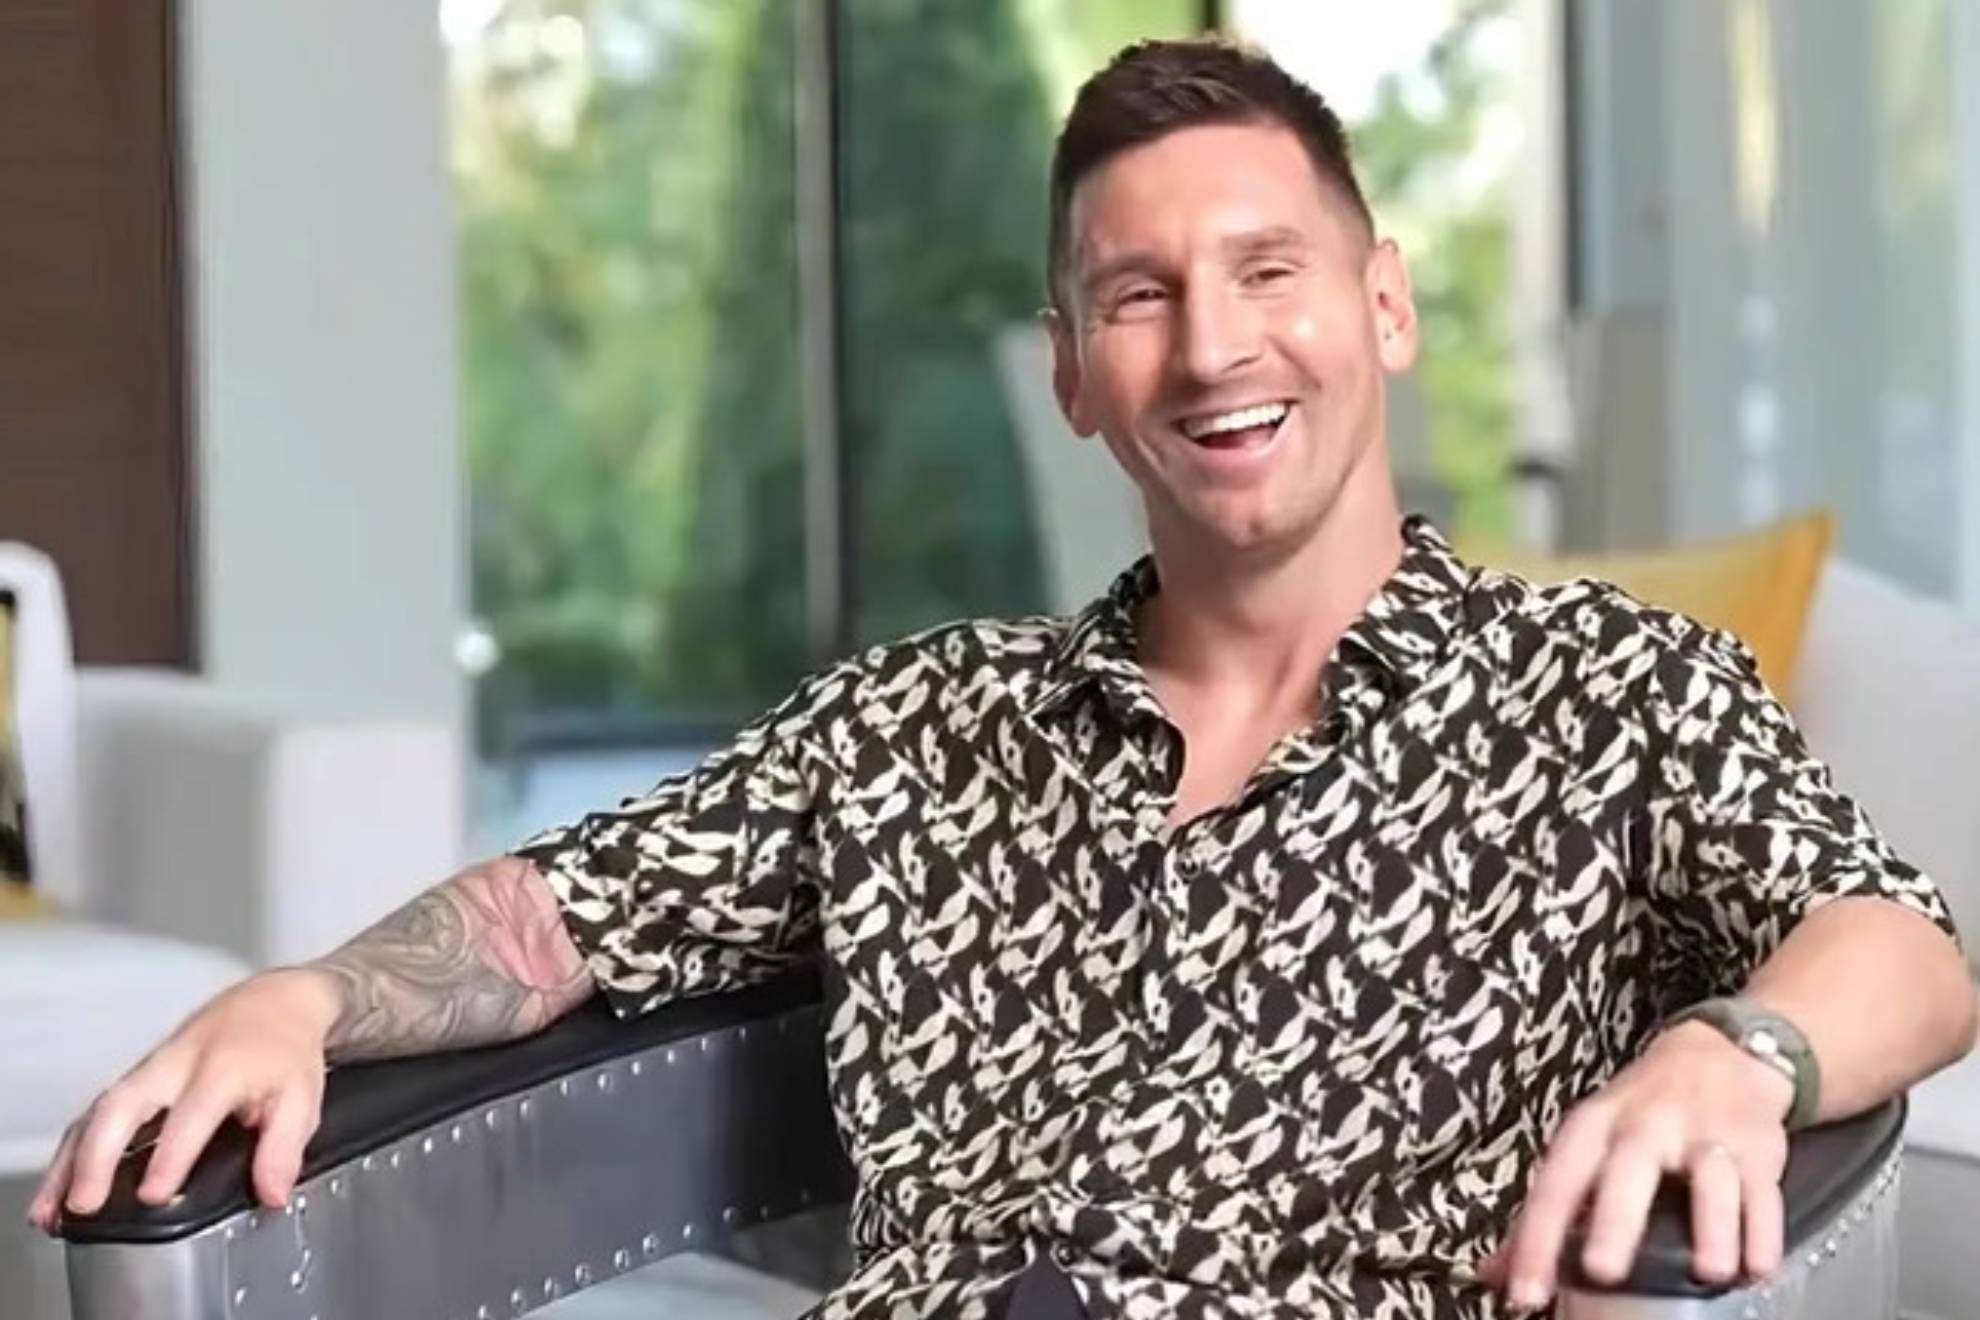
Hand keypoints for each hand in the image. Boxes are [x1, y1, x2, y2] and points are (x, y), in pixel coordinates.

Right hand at [26, 968, 340, 1232]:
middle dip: (99, 1155)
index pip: (191, 1114)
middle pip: (125, 1103)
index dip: (171, 1155)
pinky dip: (74, 1148)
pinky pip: (97, 1110)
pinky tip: (61, 1184)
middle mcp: (178, 1064)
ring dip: (73, 1158)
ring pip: (100, 1108)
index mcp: (224, 1068)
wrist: (274, 1002)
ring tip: (55, 1207)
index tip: (154, 1194)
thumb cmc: (286, 1050)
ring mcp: (152, 1067)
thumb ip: (285, 1148)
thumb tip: (271, 1194)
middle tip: (86, 1203)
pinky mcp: (138, 1075)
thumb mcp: (303, 1096)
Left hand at [1485, 1021, 1794, 1311]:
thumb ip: (1549, 1211)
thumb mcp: (1588, 1143)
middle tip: (1602, 1272)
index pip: (1558, 1183)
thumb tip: (1490, 1273)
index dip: (1537, 1238)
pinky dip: (1762, 1233)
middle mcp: (1647, 1124)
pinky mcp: (1757, 1148)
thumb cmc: (1640, 1113)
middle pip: (1628, 1168)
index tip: (1524, 1293)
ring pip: (1710, 1178)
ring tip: (1709, 1273)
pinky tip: (1756, 1267)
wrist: (1721, 1052)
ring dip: (1711, 1227)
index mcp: (1594, 1126)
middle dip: (1615, 1220)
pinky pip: (1763, 1193)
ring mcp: (1705, 1134)